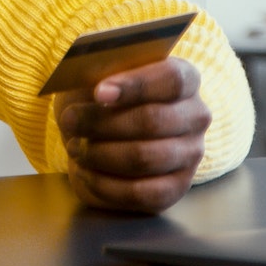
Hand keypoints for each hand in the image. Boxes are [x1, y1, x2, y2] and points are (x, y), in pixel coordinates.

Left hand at [55, 56, 209, 213]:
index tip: (99, 92)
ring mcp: (191, 154)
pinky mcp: (176, 188)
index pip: (171, 79)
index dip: (135, 85)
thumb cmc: (102, 98)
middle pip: (153, 120)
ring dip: (100, 154)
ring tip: (74, 147)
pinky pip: (140, 192)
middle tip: (70, 122)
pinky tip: (84, 172)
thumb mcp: (98, 76)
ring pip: (145, 157)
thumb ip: (99, 73)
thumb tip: (92, 83)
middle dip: (103, 123)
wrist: (104, 134)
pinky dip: (105, 184)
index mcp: (186, 78)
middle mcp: (196, 116)